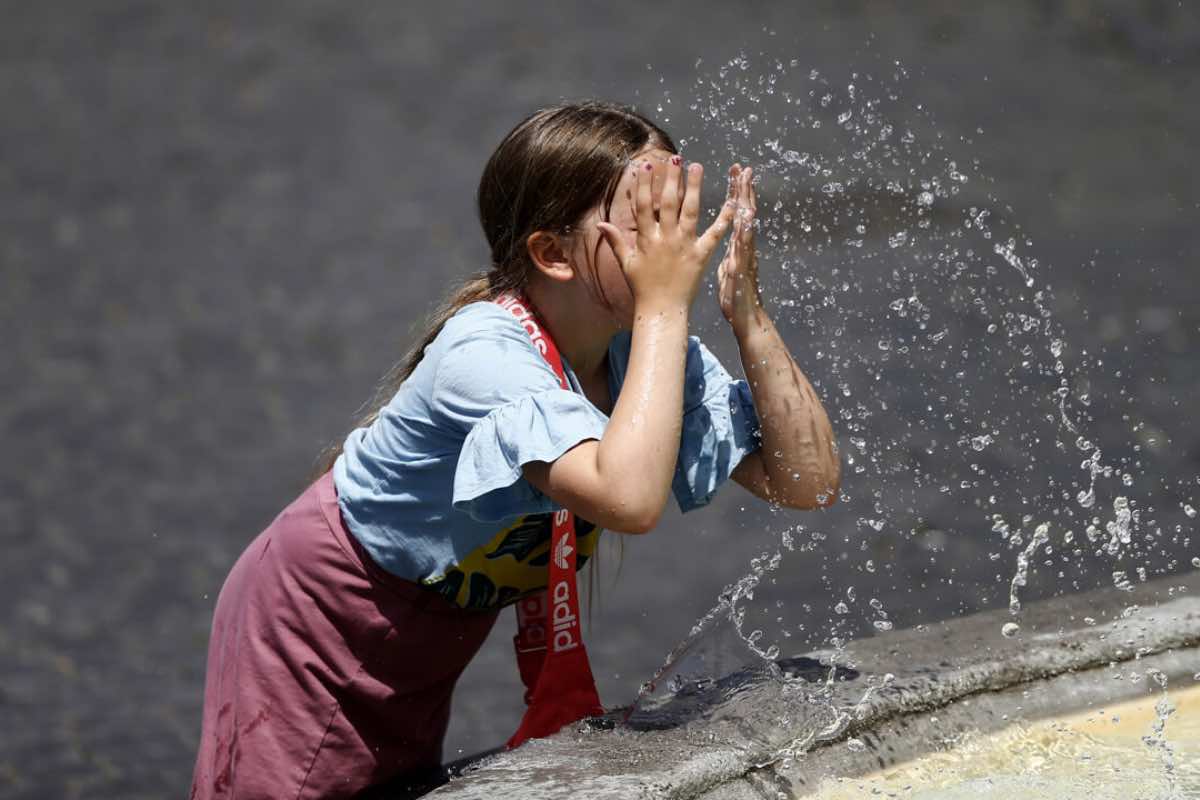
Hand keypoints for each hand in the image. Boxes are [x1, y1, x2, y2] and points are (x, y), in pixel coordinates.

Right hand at [597, 156, 735, 311]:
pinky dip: (723, 219)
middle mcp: (665, 239)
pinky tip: (731, 202)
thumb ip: (615, 241)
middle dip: (671, 178)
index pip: (644, 206)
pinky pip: (714, 234)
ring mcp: (684, 246)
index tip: (645, 166)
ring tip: (696, 167)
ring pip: (690, 211)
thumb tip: (601, 224)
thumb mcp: (626, 263)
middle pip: (668, 203)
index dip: (644, 185)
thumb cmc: (642, 288)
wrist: (662, 310)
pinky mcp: (701, 256)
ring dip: (694, 187)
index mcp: (647, 239)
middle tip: (675, 158)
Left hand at [716, 164, 763, 333]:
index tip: (737, 170)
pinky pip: (742, 257)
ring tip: (744, 194)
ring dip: (746, 213)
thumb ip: (729, 249)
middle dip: (745, 192)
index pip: (738, 212)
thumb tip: (725, 235)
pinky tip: (743, 231)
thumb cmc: (736, 293)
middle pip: (746, 215)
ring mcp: (745, 262)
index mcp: (739, 245)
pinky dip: (743, 243)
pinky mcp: (741, 276)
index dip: (739, 191)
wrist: (747, 319)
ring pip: (747, 233)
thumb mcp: (729, 265)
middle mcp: (745, 249)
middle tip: (744, 170)